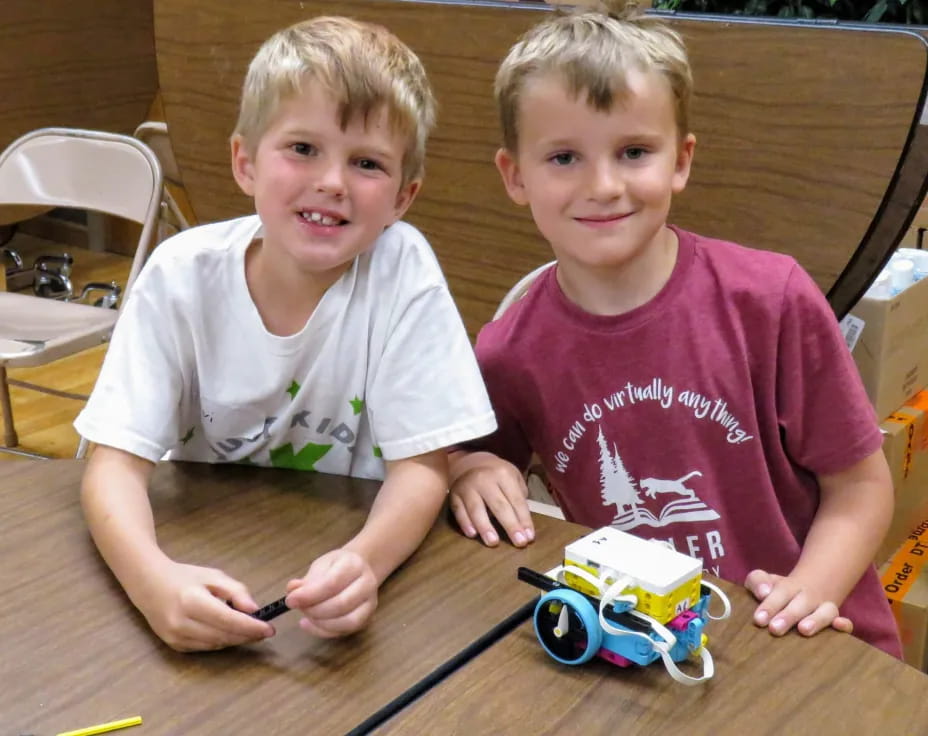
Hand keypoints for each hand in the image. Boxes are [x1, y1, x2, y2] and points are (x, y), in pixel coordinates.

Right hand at [130, 560, 273, 651]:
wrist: (148, 585)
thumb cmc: (184, 577)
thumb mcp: (213, 576)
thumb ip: (236, 591)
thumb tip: (254, 610)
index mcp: (191, 601)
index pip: (228, 619)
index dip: (251, 627)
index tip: (269, 629)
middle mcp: (181, 622)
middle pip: (223, 636)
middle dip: (247, 635)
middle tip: (264, 631)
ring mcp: (175, 637)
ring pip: (216, 645)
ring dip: (236, 640)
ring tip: (250, 631)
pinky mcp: (174, 645)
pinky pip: (205, 647)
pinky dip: (221, 642)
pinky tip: (229, 633)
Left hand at [285, 549, 377, 637]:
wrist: (360, 569)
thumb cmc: (337, 567)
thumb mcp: (320, 566)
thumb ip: (307, 580)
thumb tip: (292, 590)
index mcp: (354, 565)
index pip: (332, 583)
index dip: (309, 595)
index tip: (290, 600)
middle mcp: (367, 584)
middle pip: (341, 604)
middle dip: (314, 610)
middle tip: (298, 608)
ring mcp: (370, 603)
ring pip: (347, 622)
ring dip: (320, 623)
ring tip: (305, 616)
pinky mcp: (367, 619)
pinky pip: (346, 631)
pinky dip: (324, 631)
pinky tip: (310, 624)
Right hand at [449, 454, 533, 546]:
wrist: (470, 463)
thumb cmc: (497, 475)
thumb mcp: (513, 477)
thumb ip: (519, 497)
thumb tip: (523, 524)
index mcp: (503, 474)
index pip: (516, 500)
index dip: (524, 520)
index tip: (529, 537)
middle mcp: (484, 479)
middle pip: (499, 505)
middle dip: (510, 525)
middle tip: (519, 543)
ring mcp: (467, 486)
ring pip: (476, 509)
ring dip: (485, 527)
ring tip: (493, 542)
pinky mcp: (454, 495)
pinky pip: (458, 510)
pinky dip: (465, 523)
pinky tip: (472, 534)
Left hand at [745, 569, 853, 637]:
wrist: (807, 586)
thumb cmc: (775, 590)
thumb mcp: (762, 580)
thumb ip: (758, 581)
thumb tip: (764, 592)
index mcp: (788, 586)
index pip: (780, 593)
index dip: (769, 605)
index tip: (759, 619)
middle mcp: (809, 596)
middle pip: (800, 604)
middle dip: (788, 616)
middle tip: (774, 629)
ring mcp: (824, 608)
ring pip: (825, 612)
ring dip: (816, 620)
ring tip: (804, 630)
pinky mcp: (835, 620)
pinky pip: (845, 622)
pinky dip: (844, 624)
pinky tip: (840, 626)